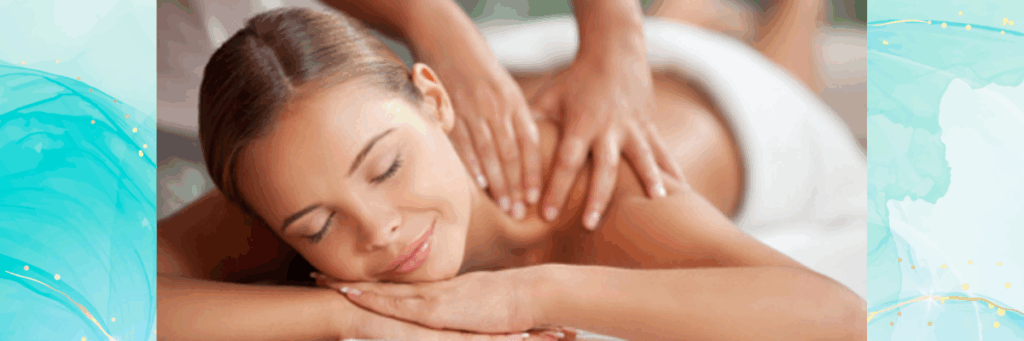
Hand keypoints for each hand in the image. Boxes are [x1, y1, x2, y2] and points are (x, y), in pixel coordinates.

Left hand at [314, 268, 557, 335]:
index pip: (397, 288)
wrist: (532, 294)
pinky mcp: (437, 309)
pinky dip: (372, 297)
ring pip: (382, 290)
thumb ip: (462, 318)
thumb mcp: (481, 314)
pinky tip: (351, 292)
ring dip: (350, 286)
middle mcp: (431, 291)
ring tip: (320, 281)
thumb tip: (452, 325)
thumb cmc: (514, 306)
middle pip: (381, 285)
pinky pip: (397, 303)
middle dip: (348, 280)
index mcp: (440, 294)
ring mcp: (431, 298)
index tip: (345, 278)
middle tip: (315, 273)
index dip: (370, 283)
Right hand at [436, 53, 542, 219]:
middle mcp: (497, 107)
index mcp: (514, 102)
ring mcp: (473, 109)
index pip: (529, 143)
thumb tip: (523, 151)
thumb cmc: (478, 67)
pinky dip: (471, 165)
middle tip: (521, 213)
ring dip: (498, 183)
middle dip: (517, 186)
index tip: (536, 197)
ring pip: (489, 152)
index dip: (533, 172)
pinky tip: (479, 185)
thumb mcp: (504, 87)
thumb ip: (513, 117)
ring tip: (504, 206)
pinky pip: (463, 142)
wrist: (447, 37)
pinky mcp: (450, 110)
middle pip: (511, 153)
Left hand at [530, 49, 683, 229]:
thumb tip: (505, 151)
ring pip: (642, 159)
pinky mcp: (649, 128)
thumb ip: (531, 123)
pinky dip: (672, 172)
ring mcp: (633, 128)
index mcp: (582, 123)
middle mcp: (609, 129)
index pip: (566, 161)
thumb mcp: (549, 97)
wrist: (614, 52)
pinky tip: (683, 193)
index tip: (544, 213)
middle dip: (597, 198)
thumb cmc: (575, 79)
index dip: (555, 188)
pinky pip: (663, 153)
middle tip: (588, 225)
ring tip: (654, 205)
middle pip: (604, 168)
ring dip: (648, 182)